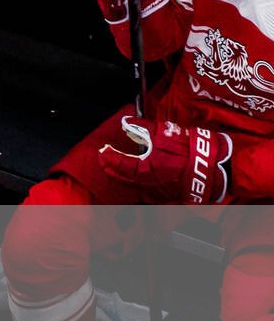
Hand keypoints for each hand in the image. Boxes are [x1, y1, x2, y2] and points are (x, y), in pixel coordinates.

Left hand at [100, 116, 232, 204]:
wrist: (218, 168)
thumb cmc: (192, 150)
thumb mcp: (166, 133)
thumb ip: (142, 127)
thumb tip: (127, 122)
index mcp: (144, 170)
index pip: (117, 164)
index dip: (107, 156)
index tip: (103, 150)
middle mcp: (147, 185)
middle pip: (121, 178)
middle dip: (111, 168)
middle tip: (105, 158)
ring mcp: (157, 194)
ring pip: (132, 186)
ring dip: (123, 176)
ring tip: (118, 166)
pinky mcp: (166, 198)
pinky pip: (146, 191)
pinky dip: (138, 182)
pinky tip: (140, 175)